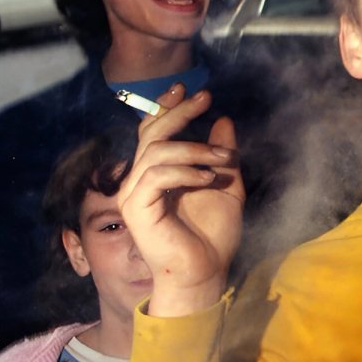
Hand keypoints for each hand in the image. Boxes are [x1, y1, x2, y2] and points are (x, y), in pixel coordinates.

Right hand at [117, 85, 243, 316]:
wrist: (207, 272)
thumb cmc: (214, 234)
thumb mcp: (227, 184)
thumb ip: (223, 154)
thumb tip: (223, 121)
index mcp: (157, 173)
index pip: (153, 132)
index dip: (166, 107)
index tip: (188, 89)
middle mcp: (139, 181)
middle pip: (150, 134)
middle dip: (178, 112)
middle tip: (204, 99)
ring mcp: (135, 195)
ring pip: (156, 152)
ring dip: (194, 148)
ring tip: (222, 159)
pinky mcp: (137, 210)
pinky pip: (157, 176)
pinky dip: (186, 171)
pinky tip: (208, 178)